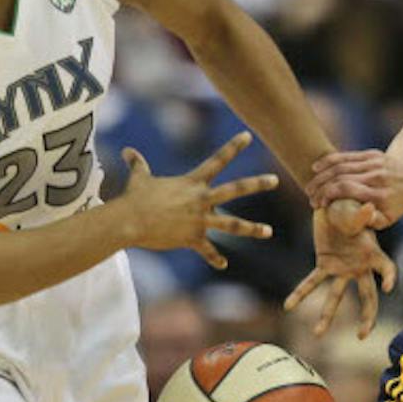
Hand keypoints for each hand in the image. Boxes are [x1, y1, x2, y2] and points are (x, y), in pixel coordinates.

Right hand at [115, 133, 276, 270]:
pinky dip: (215, 258)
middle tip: (276, 179)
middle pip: (235, 189)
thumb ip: (138, 164)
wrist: (130, 221)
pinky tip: (223, 265)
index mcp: (192, 183)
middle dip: (257, 184)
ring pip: (232, 224)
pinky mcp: (192, 239)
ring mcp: (199, 220)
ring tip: (268, 232)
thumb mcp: (139, 178)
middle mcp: (201, 199)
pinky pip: (207, 251)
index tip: (248, 136)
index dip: (233, 147)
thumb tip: (126, 151)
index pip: (218, 160)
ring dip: (251, 229)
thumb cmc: (134, 198)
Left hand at [285, 208, 396, 336]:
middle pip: (367, 296)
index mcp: (373, 253)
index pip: (387, 268)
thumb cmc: (349, 204)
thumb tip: (369, 210)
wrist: (333, 202)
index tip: (388, 287)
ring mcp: (342, 268)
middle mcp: (360, 266)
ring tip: (317, 334)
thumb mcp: (354, 209)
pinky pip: (312, 282)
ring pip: (336, 296)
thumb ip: (359, 215)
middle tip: (361, 335)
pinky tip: (288, 306)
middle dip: (366, 316)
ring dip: (327, 316)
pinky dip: (300, 293)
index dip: (389, 277)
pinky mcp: (325, 264)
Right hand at [310, 148, 402, 229]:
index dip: (327, 195)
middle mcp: (376, 177)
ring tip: (310, 187)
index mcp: (380, 195)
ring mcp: (374, 164)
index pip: (346, 190)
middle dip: (320, 187)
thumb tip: (360, 219)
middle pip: (339, 178)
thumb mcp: (393, 216)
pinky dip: (329, 161)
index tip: (318, 205)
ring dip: (321, 176)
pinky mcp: (373, 154)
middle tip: (310, 198)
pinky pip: (346, 156)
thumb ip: (375, 220)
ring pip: (340, 166)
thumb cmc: (402, 200)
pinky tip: (316, 167)